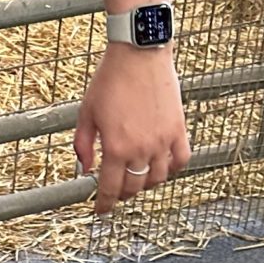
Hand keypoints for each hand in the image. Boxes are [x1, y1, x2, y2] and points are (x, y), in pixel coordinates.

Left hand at [74, 45, 189, 211]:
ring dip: (145, 183)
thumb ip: (83, 144)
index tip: (101, 211)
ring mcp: (162, 141)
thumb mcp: (87, 112)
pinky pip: (180, 160)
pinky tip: (163, 166)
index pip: (110, 189)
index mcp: (115, 148)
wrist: (139, 52)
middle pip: (134, 187)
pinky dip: (172, 168)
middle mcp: (141, 149)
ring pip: (157, 178)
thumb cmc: (111, 78)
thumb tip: (85, 168)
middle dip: (122, 193)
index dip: (104, 204)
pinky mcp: (178, 129)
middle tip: (117, 190)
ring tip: (137, 177)